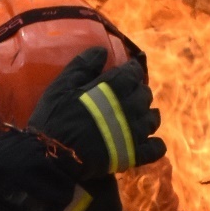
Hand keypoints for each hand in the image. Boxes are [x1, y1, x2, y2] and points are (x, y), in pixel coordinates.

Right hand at [29, 48, 166, 176]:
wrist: (53, 160)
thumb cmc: (54, 122)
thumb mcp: (61, 87)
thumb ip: (82, 66)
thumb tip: (101, 50)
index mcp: (114, 88)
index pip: (133, 72)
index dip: (130, 71)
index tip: (125, 73)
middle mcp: (129, 107)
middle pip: (145, 95)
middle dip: (138, 93)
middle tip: (127, 97)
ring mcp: (133, 133)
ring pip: (153, 119)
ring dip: (147, 116)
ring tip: (136, 118)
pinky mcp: (132, 156)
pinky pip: (155, 149)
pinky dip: (156, 145)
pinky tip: (149, 143)